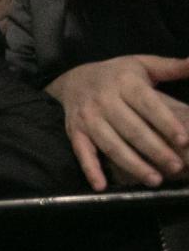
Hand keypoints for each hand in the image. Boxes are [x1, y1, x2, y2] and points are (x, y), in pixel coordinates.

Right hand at [48, 55, 188, 189]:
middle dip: (155, 150)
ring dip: (132, 164)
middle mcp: (104, 100)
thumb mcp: (144, 64)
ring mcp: (88, 118)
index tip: (184, 141)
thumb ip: (172, 67)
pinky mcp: (74, 132)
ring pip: (111, 145)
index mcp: (125, 82)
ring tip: (154, 180)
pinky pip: (82, 152)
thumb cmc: (117, 74)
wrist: (73, 78)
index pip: (148, 105)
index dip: (166, 123)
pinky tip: (102, 186)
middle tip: (176, 167)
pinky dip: (91, 169)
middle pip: (132, 129)